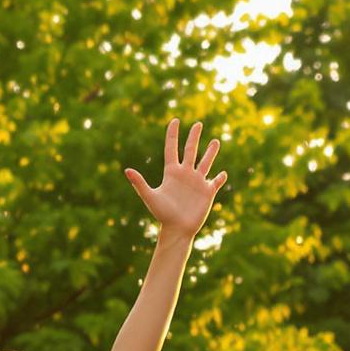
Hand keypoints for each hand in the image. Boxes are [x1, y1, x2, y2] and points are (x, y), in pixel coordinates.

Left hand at [127, 118, 227, 237]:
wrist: (177, 229)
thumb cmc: (162, 215)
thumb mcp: (150, 197)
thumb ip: (139, 183)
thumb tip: (127, 170)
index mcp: (171, 172)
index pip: (172, 148)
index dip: (173, 134)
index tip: (175, 120)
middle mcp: (185, 174)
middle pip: (190, 150)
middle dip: (194, 137)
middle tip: (198, 123)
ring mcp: (197, 182)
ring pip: (206, 162)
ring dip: (211, 152)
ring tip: (216, 141)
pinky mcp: (207, 192)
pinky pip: (216, 181)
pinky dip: (220, 177)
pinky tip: (222, 173)